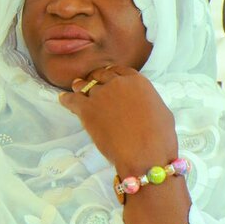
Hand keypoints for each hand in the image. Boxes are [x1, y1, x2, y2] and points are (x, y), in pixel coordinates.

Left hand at [59, 65, 178, 174]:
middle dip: (95, 79)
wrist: (144, 153)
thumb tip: (140, 103)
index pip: (119, 71)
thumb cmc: (159, 137)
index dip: (111, 74)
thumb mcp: (161, 111)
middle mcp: (117, 83)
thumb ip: (146, 101)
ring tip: (76, 88)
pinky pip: (71, 100)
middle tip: (90, 83)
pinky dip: (66, 99)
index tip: (107, 76)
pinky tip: (63, 99)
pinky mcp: (86, 109)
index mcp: (137, 81)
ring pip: (85, 87)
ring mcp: (100, 95)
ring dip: (81, 87)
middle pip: (101, 76)